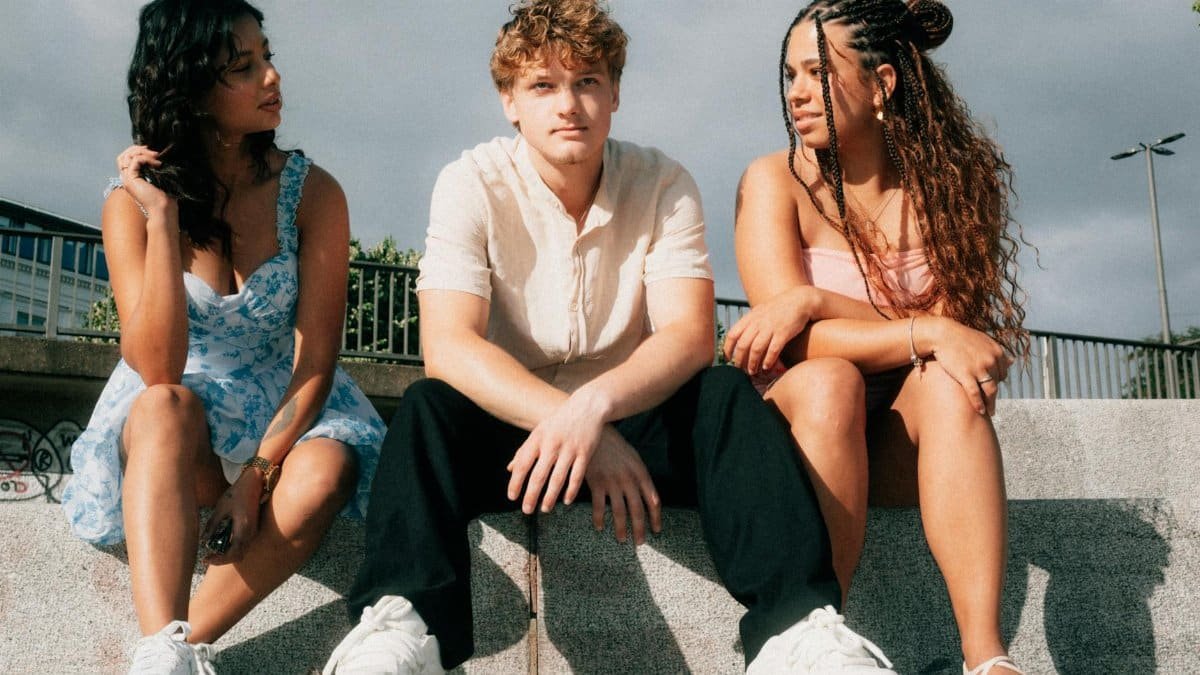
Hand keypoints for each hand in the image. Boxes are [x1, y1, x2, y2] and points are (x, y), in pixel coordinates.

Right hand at [115, 145, 174, 215]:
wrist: (163, 209)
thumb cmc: (164, 197)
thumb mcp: (157, 178)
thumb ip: (152, 167)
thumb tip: (156, 154)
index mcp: (132, 178)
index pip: (126, 159)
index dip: (137, 152)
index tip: (152, 152)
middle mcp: (126, 178)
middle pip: (123, 156)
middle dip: (137, 149)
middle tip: (153, 152)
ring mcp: (127, 179)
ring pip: (127, 156)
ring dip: (142, 153)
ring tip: (156, 157)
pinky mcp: (131, 179)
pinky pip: (135, 161)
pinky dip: (146, 158)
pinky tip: (157, 164)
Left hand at [200, 469, 263, 564]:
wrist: (254, 482)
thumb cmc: (237, 493)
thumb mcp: (221, 508)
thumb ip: (212, 526)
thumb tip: (204, 540)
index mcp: (243, 529)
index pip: (232, 554)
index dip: (219, 560)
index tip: (206, 558)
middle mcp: (251, 533)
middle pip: (238, 556)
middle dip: (223, 559)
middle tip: (208, 556)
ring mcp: (254, 531)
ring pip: (241, 551)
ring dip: (228, 553)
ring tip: (213, 548)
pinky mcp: (253, 528)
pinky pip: (243, 544)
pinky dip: (232, 546)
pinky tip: (222, 540)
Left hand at [507, 391, 607, 514]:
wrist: (588, 406)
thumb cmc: (560, 421)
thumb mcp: (539, 432)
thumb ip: (525, 450)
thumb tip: (510, 468)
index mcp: (538, 438)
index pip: (523, 464)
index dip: (516, 481)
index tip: (512, 497)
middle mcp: (552, 444)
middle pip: (539, 475)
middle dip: (531, 495)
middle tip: (526, 510)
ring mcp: (569, 449)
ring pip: (558, 478)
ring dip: (550, 496)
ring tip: (545, 509)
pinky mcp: (585, 452)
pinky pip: (577, 476)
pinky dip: (571, 490)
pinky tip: (566, 501)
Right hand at [584, 427, 660, 543]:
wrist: (594, 431)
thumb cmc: (614, 444)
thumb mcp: (632, 457)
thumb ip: (639, 476)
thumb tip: (647, 496)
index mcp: (640, 473)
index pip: (653, 500)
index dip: (655, 517)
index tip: (656, 530)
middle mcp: (629, 479)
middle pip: (637, 509)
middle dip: (640, 528)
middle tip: (640, 542)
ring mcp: (613, 482)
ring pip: (620, 511)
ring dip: (621, 528)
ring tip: (622, 540)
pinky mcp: (596, 482)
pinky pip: (599, 506)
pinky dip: (599, 519)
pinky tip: (599, 527)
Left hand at [723, 286, 816, 373]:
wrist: (800, 300)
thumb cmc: (779, 308)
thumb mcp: (760, 311)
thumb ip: (750, 323)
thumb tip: (739, 337)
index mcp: (750, 317)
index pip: (732, 334)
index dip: (728, 349)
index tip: (728, 359)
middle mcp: (758, 323)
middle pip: (743, 345)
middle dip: (739, 360)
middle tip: (740, 370)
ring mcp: (770, 327)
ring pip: (756, 350)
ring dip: (753, 363)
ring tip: (753, 372)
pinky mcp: (783, 333)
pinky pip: (773, 350)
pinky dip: (768, 361)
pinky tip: (767, 367)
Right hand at [920, 316, 1011, 416]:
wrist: (942, 334)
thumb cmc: (961, 338)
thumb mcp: (983, 342)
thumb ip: (997, 353)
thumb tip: (1012, 362)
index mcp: (997, 352)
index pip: (1002, 373)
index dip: (997, 382)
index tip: (991, 388)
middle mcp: (991, 360)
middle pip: (996, 383)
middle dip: (993, 394)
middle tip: (991, 404)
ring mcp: (979, 368)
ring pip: (990, 391)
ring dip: (990, 404)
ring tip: (990, 412)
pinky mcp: (965, 374)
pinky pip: (975, 393)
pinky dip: (978, 404)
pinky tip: (980, 411)